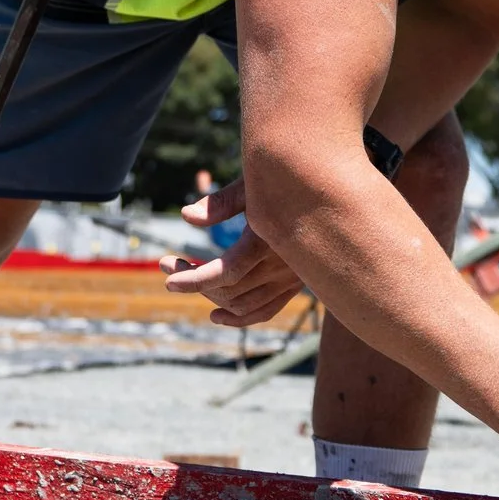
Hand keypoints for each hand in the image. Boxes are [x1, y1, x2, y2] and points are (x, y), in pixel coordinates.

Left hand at [158, 179, 304, 326]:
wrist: (331, 196)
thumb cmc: (287, 181)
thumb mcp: (254, 185)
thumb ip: (221, 202)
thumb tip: (186, 216)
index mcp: (269, 240)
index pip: (224, 272)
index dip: (192, 278)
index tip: (167, 275)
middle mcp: (282, 266)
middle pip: (228, 290)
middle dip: (193, 280)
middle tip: (167, 263)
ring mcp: (291, 279)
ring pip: (243, 304)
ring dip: (210, 297)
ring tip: (187, 277)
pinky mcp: (296, 284)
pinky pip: (265, 311)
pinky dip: (239, 318)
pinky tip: (216, 315)